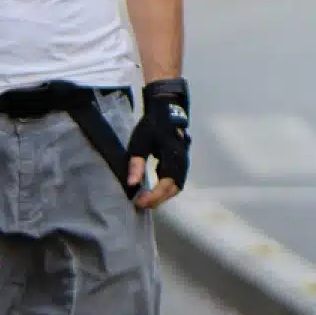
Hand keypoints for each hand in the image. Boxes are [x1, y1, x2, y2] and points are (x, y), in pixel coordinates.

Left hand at [126, 79, 189, 209]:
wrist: (167, 110)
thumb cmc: (152, 125)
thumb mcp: (140, 141)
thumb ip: (136, 162)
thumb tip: (132, 183)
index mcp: (172, 156)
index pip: (165, 183)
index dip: (153, 196)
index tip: (139, 202)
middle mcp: (181, 162)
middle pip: (173, 189)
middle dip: (157, 199)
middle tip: (140, 204)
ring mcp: (183, 163)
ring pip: (176, 186)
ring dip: (162, 195)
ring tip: (146, 199)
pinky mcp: (180, 163)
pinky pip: (175, 181)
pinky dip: (165, 188)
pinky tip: (152, 189)